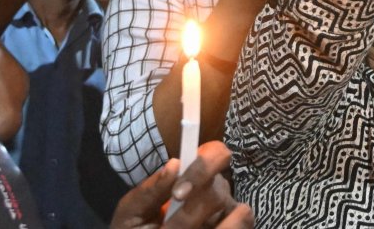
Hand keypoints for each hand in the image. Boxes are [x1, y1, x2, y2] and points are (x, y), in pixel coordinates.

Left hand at [109, 142, 252, 227]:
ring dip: (197, 225)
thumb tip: (174, 164)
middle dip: (189, 213)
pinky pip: (241, 224)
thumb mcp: (132, 212)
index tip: (178, 194)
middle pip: (218, 188)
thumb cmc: (135, 227)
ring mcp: (225, 213)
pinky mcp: (235, 226)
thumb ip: (150, 190)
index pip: (215, 153)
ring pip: (228, 211)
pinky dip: (226, 228)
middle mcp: (215, 190)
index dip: (201, 168)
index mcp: (192, 176)